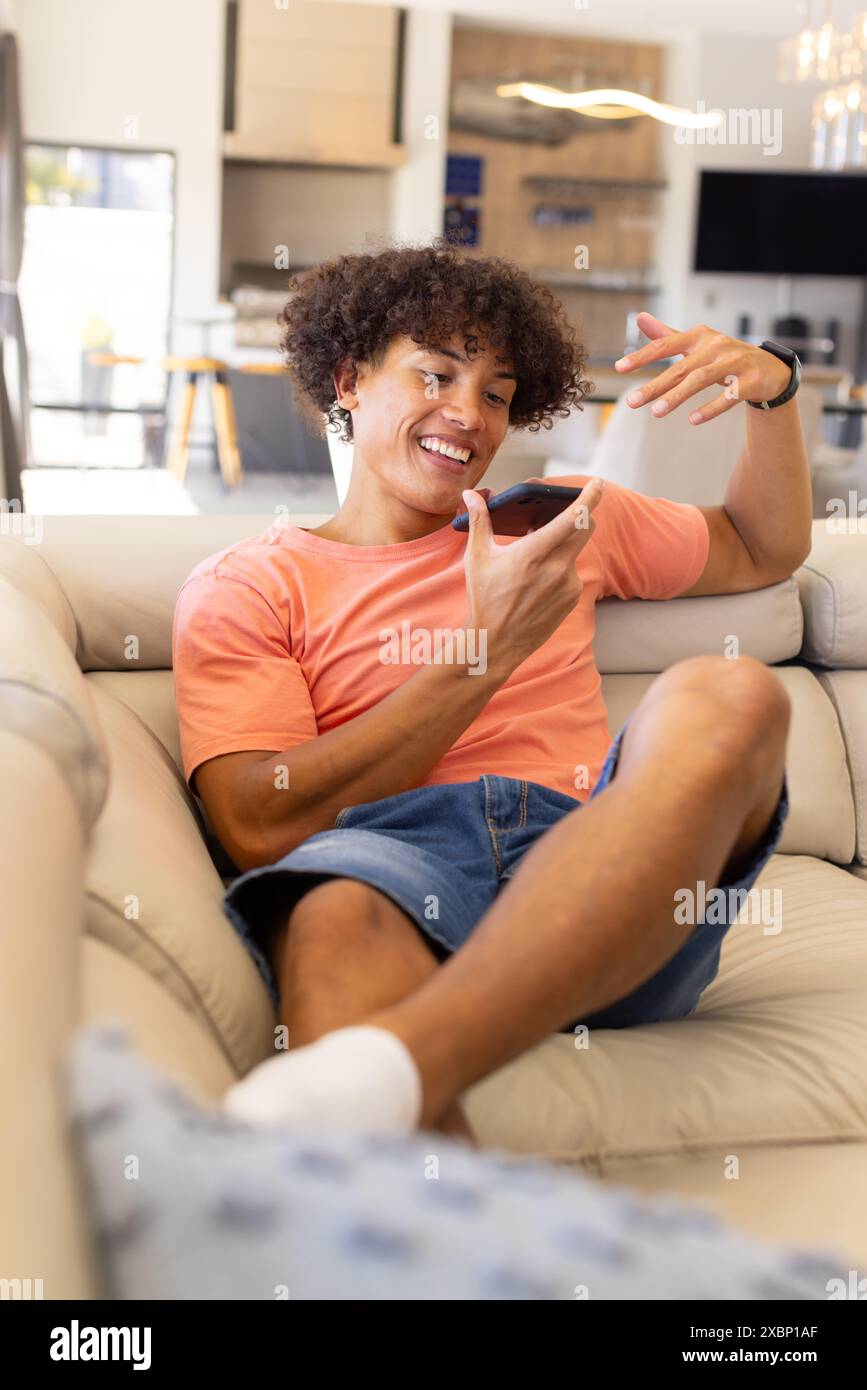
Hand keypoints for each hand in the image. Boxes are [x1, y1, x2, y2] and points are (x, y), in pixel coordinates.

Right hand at [460, 477, 604, 675]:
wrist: (496, 643)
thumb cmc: (484, 599)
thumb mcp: (477, 558)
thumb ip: (478, 521)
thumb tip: (471, 495)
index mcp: (533, 553)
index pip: (574, 518)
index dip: (591, 497)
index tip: (598, 483)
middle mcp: (556, 568)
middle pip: (586, 529)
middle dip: (582, 515)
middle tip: (569, 511)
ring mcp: (567, 585)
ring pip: (576, 550)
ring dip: (564, 544)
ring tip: (538, 554)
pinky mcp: (571, 598)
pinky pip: (572, 572)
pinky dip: (561, 566)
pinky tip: (540, 577)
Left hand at [614, 311, 792, 424]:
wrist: (769, 368)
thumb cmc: (725, 357)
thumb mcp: (696, 344)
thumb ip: (667, 335)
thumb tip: (639, 317)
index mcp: (699, 336)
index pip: (665, 345)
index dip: (642, 356)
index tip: (619, 367)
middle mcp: (716, 346)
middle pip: (680, 368)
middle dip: (654, 386)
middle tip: (632, 402)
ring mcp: (735, 362)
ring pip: (701, 380)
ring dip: (677, 396)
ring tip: (656, 413)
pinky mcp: (751, 381)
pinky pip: (728, 396)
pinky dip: (710, 408)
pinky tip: (693, 420)